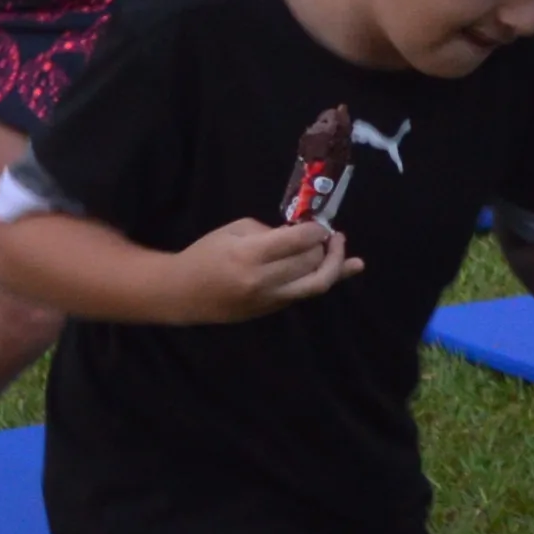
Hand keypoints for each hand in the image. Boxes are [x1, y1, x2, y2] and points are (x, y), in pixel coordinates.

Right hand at [175, 216, 354, 317]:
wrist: (182, 294)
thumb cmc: (205, 254)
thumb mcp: (234, 231)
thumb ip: (270, 231)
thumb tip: (301, 234)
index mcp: (250, 255)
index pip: (298, 241)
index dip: (316, 230)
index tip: (320, 223)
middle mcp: (263, 280)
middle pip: (311, 262)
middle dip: (324, 245)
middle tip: (326, 233)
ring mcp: (270, 299)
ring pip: (318, 284)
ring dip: (336, 264)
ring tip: (340, 246)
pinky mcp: (272, 310)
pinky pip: (306, 293)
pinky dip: (328, 278)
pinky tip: (351, 267)